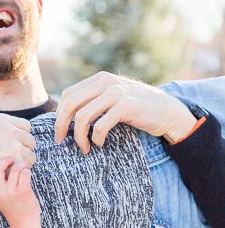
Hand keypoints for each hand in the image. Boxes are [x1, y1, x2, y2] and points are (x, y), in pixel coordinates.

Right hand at [0, 113, 35, 206]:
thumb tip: (13, 128)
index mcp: (0, 119)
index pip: (25, 126)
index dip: (20, 139)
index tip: (13, 148)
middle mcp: (8, 128)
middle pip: (29, 139)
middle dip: (23, 150)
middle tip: (11, 161)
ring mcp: (13, 143)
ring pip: (30, 153)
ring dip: (22, 162)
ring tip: (7, 169)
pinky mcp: (16, 159)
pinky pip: (28, 165)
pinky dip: (20, 172)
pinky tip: (7, 175)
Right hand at [0, 158, 39, 225]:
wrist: (25, 225)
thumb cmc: (15, 210)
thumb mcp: (1, 200)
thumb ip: (0, 188)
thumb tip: (8, 166)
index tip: (0, 167)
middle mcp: (0, 193)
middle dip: (4, 161)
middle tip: (12, 160)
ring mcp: (11, 193)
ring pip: (14, 169)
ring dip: (21, 164)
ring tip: (24, 166)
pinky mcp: (23, 192)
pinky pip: (25, 173)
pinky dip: (27, 170)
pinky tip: (28, 173)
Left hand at [55, 71, 196, 153]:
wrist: (167, 112)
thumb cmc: (137, 110)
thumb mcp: (112, 99)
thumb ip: (94, 101)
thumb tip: (64, 117)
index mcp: (100, 79)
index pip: (68, 95)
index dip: (59, 115)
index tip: (60, 132)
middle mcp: (106, 82)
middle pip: (70, 104)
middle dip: (61, 125)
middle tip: (61, 141)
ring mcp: (116, 92)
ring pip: (83, 116)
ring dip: (79, 137)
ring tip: (84, 148)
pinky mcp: (126, 106)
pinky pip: (100, 125)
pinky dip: (96, 138)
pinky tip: (99, 144)